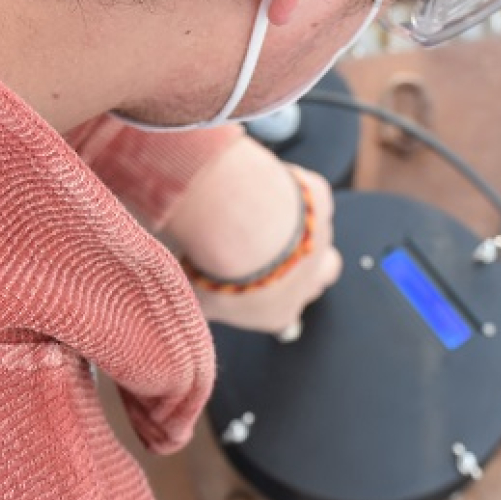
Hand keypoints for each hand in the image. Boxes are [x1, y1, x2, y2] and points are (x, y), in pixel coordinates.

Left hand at [165, 137, 341, 334]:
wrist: (234, 223)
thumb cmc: (214, 266)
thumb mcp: (193, 296)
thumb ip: (197, 301)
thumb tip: (180, 301)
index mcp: (277, 313)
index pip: (281, 316)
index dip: (263, 301)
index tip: (241, 285)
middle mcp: (308, 281)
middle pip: (320, 279)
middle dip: (299, 269)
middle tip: (265, 254)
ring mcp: (319, 239)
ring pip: (320, 238)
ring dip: (297, 229)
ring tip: (261, 216)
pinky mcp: (319, 200)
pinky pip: (310, 196)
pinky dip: (293, 190)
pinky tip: (267, 184)